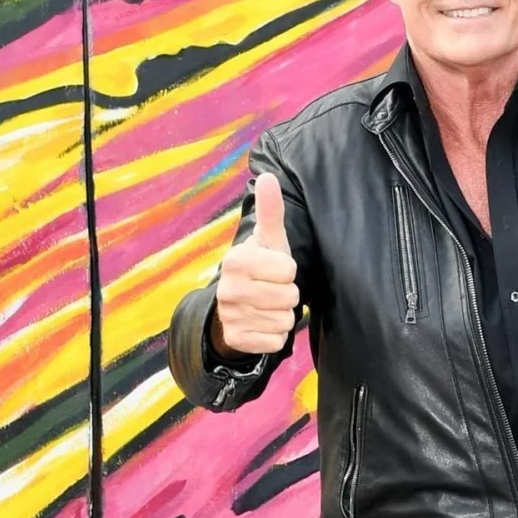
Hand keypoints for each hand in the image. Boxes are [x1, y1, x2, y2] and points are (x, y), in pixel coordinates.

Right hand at [213, 172, 299, 354]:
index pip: (288, 270)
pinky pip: (275, 341)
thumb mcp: (268, 240)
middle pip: (289, 297)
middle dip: (288, 294)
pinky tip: (262, 323)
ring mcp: (230, 316)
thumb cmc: (260, 267)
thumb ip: (271, 210)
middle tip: (272, 289)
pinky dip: (275, 335)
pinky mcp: (236, 340)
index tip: (273, 269)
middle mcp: (227, 289)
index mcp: (236, 260)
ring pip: (284, 320)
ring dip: (282, 314)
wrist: (236, 304)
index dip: (287, 270)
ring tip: (267, 305)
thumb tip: (268, 176)